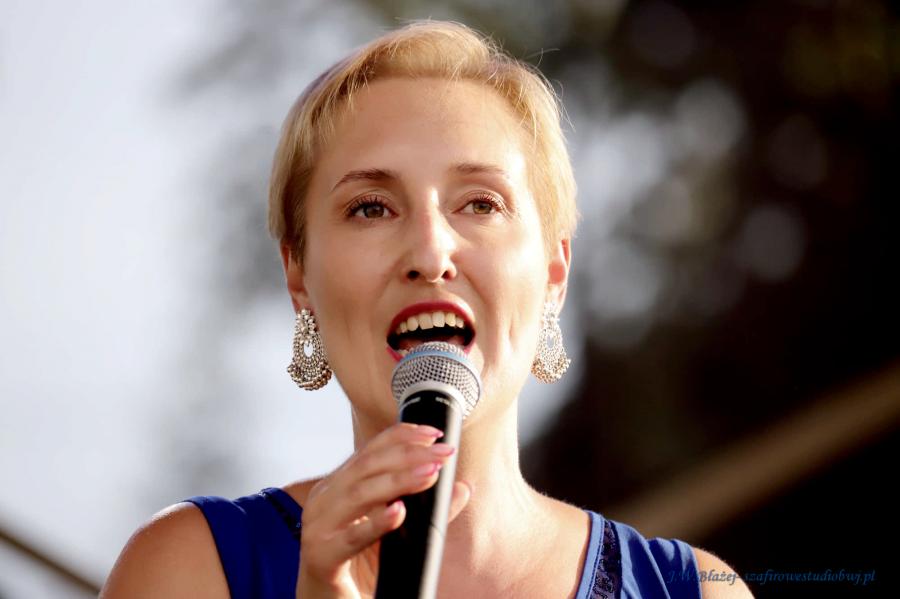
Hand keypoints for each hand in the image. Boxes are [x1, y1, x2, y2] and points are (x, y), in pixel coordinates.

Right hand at [295, 423, 471, 598]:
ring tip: (430, 474)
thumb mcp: (393, 530)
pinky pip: (351, 537)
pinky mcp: (321, 556)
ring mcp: (319, 527)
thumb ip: (426, 510)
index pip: (370, 450)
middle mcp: (325, 500)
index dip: (402, 435)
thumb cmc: (357, 563)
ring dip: (399, 480)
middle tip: (443, 453)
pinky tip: (398, 513)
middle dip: (409, 454)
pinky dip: (376, 522)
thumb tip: (461, 487)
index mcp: (338, 486)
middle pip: (368, 465)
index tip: (435, 433)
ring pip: (360, 494)